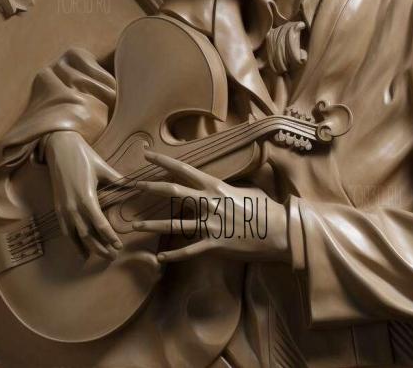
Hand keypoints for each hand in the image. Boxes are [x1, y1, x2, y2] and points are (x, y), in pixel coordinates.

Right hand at [44, 130, 122, 259]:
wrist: (58, 147)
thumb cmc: (83, 156)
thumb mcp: (103, 167)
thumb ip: (118, 180)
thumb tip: (134, 185)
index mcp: (87, 198)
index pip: (100, 225)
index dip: (110, 238)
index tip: (119, 246)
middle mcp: (73, 207)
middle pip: (88, 236)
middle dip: (101, 248)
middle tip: (113, 257)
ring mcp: (63, 208)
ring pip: (75, 236)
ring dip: (87, 248)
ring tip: (99, 257)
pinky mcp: (58, 207)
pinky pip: (65, 230)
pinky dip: (73, 242)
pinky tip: (81, 250)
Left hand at [132, 151, 289, 263]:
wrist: (279, 231)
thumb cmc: (264, 209)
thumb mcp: (244, 191)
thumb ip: (225, 189)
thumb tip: (215, 187)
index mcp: (216, 187)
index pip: (184, 169)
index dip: (164, 161)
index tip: (147, 154)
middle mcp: (209, 202)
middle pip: (174, 192)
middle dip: (151, 187)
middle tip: (134, 185)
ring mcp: (211, 224)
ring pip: (175, 225)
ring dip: (153, 226)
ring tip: (135, 225)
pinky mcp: (215, 244)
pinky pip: (189, 251)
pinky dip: (174, 255)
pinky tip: (160, 258)